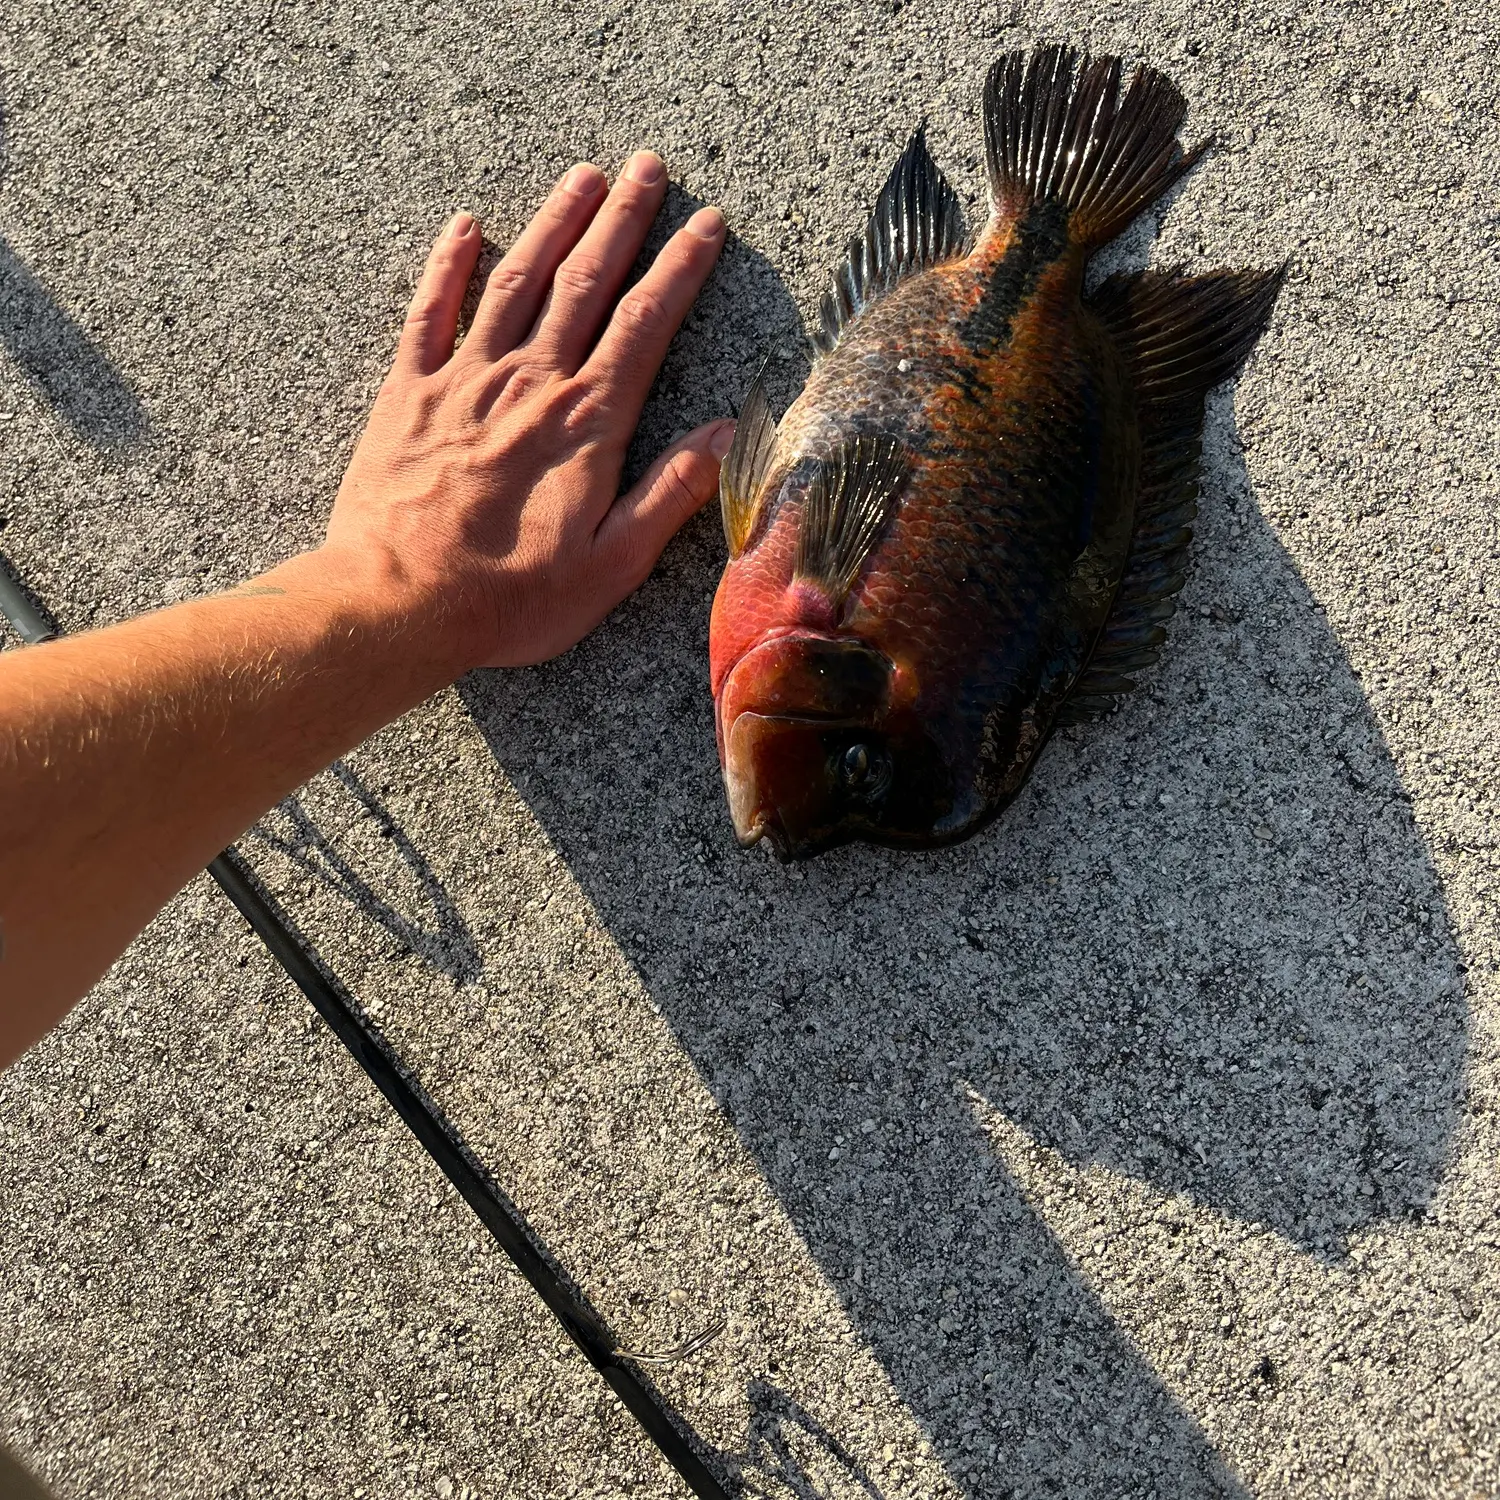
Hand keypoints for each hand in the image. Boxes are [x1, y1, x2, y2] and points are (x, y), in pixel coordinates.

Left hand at [322, 152, 730, 669]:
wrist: (395, 603)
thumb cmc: (509, 600)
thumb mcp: (610, 566)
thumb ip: (670, 494)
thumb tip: (728, 434)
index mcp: (585, 423)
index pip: (645, 324)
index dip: (680, 269)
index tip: (707, 224)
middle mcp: (529, 383)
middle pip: (584, 282)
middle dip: (622, 220)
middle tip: (648, 168)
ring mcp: (464, 380)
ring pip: (517, 280)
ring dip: (553, 223)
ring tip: (583, 176)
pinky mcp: (407, 394)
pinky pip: (430, 311)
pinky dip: (448, 264)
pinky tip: (465, 226)